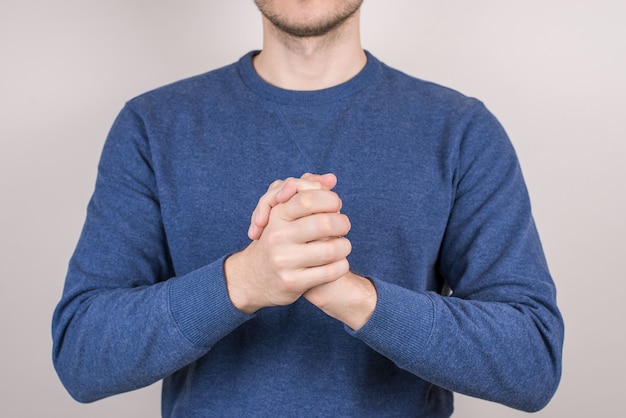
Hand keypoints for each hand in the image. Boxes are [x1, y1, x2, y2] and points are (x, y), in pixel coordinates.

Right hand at [242, 173, 376, 328]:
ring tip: (343, 245)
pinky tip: (339, 263)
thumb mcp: (282, 212)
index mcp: (276, 216)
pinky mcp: (292, 282)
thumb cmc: (276, 239)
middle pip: (324, 223)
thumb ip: (305, 190)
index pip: (308, 199)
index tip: (336, 206)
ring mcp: (284, 261)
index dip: (330, 200)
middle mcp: (277, 237)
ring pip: (331, 249)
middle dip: (342, 223)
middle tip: (344, 226)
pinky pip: (330, 272)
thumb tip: (331, 179)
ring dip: (345, 246)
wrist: (253, 278)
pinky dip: (341, 266)